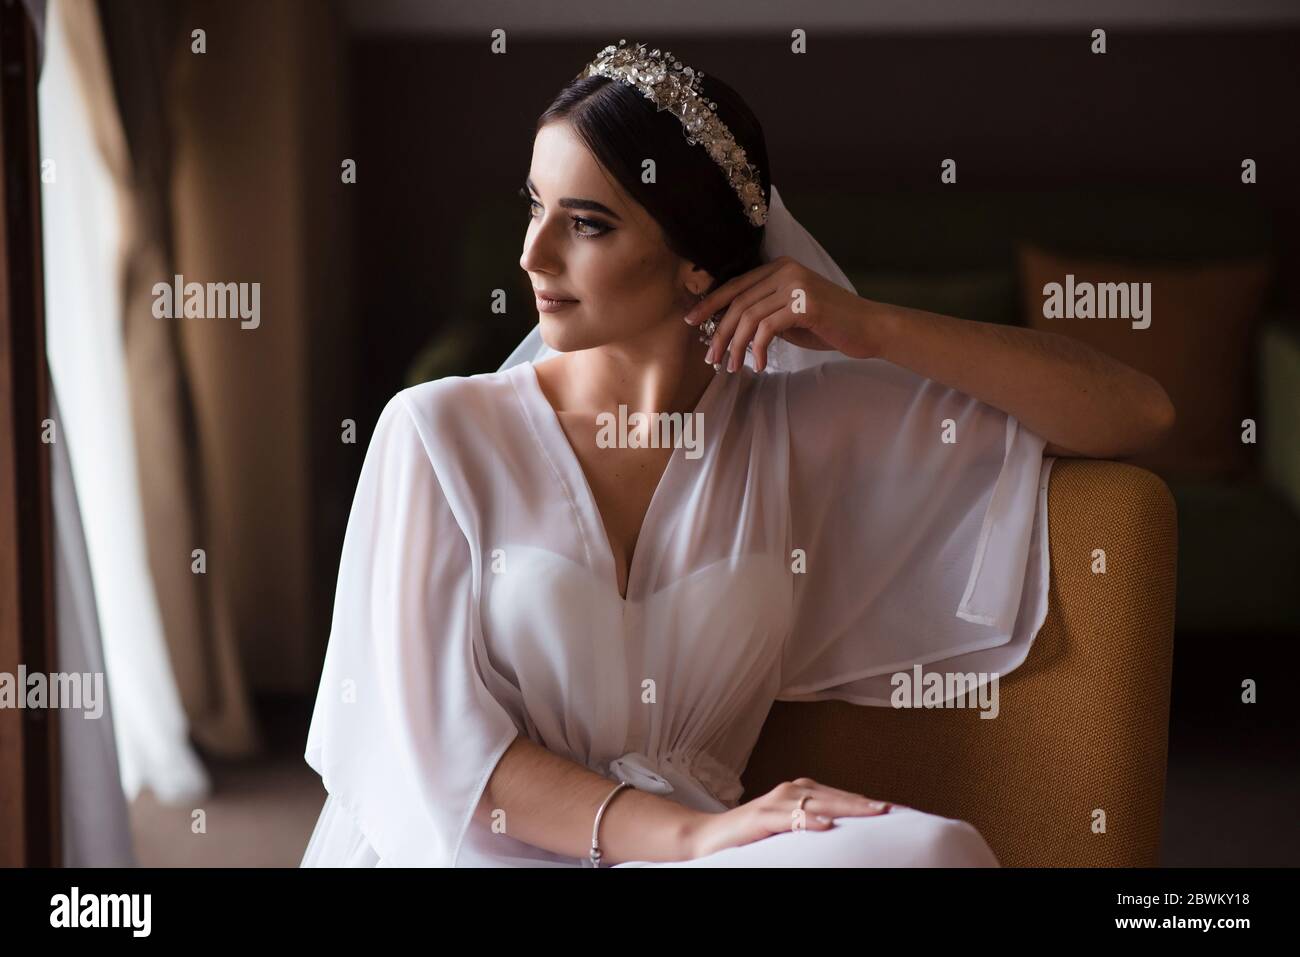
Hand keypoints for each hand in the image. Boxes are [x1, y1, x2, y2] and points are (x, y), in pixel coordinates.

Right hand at [682, 777, 897, 860]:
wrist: (707, 837)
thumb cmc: (751, 836)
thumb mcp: (787, 830)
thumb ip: (811, 825)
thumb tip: (843, 835)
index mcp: (800, 793)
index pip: (841, 796)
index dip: (866, 803)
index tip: (894, 811)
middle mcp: (791, 791)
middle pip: (835, 796)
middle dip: (864, 804)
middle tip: (892, 810)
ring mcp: (775, 802)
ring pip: (818, 802)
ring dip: (846, 807)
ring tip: (872, 813)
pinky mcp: (761, 816)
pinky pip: (789, 818)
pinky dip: (808, 821)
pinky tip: (826, 826)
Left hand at [684, 255, 890, 371]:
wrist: (869, 328)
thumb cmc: (829, 324)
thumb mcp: (790, 316)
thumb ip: (764, 313)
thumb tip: (729, 328)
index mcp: (780, 268)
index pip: (735, 284)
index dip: (710, 304)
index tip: (692, 322)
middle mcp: (786, 270)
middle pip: (738, 302)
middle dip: (720, 332)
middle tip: (712, 358)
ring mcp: (796, 285)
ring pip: (749, 316)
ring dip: (736, 346)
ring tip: (732, 367)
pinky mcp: (805, 305)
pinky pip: (767, 328)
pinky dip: (757, 349)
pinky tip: (758, 365)